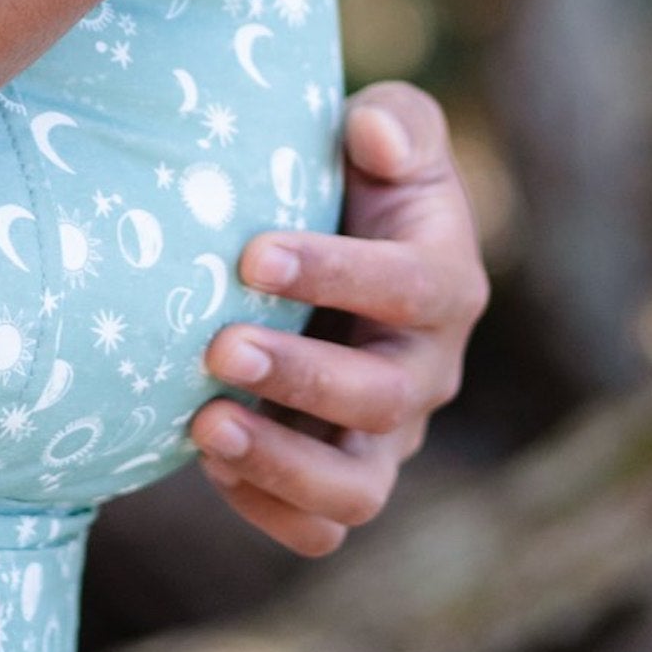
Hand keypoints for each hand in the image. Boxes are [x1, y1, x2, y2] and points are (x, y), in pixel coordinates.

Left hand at [189, 83, 488, 554]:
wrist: (330, 251)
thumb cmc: (359, 179)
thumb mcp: (389, 133)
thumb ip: (397, 123)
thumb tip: (373, 136)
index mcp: (447, 284)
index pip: (408, 287)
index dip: (335, 275)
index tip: (252, 254)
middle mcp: (426, 372)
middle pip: (381, 399)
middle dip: (300, 377)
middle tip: (218, 346)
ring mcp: (386, 438)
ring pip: (356, 490)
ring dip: (281, 463)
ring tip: (204, 423)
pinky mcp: (341, 474)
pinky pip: (318, 529)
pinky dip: (267, 507)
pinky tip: (208, 459)